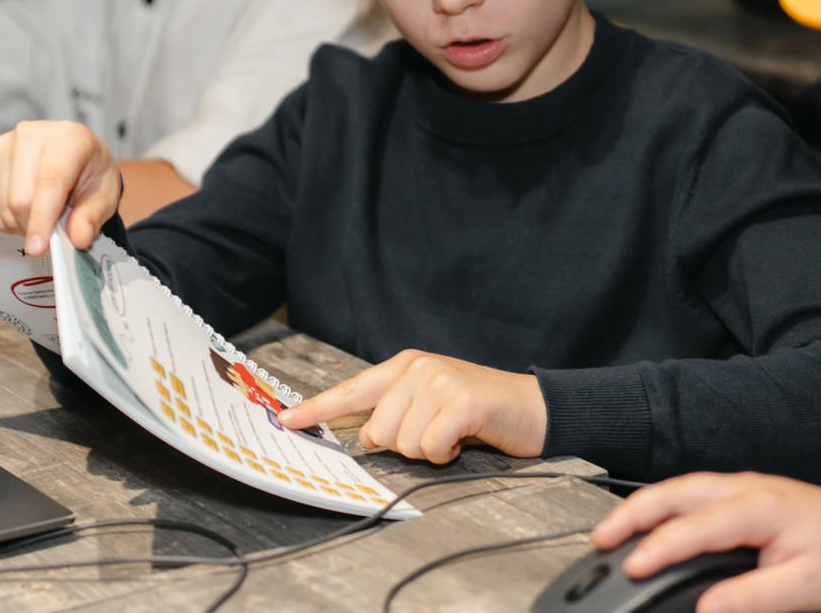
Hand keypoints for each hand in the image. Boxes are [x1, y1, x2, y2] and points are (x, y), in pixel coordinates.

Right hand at [0, 120, 120, 254]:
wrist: (75, 157)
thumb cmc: (90, 174)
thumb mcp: (104, 196)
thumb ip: (92, 217)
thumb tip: (79, 238)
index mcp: (68, 137)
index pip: (50, 182)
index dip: (43, 219)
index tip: (38, 248)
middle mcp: (31, 135)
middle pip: (21, 198)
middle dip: (35, 226)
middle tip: (51, 233)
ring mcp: (3, 146)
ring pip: (3, 205)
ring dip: (21, 225)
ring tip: (40, 217)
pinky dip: (5, 221)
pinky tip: (22, 213)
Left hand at [278, 350, 546, 463]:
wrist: (534, 408)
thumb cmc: (479, 412)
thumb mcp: (432, 405)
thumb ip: (397, 415)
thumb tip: (370, 439)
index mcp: (405, 366)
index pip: (352, 390)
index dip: (317, 408)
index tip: (285, 421)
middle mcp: (417, 368)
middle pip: (380, 431)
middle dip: (407, 446)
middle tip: (439, 434)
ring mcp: (439, 381)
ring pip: (404, 443)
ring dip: (431, 451)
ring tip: (455, 433)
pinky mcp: (460, 400)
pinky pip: (431, 447)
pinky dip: (447, 453)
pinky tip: (465, 438)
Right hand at [589, 473, 820, 612]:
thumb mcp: (805, 589)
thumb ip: (754, 598)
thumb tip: (706, 608)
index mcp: (761, 508)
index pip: (698, 525)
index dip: (661, 547)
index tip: (633, 567)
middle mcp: (744, 488)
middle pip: (676, 492)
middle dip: (633, 514)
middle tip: (599, 540)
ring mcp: (739, 486)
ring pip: (678, 488)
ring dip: (641, 508)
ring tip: (609, 534)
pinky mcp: (737, 493)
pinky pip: (689, 492)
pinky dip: (659, 506)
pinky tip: (645, 525)